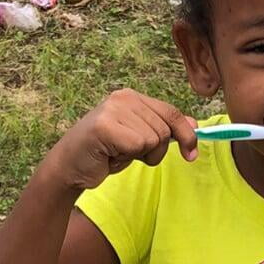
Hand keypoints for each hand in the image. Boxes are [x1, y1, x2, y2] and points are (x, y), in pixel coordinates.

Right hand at [46, 89, 197, 191]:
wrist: (69, 167)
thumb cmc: (104, 154)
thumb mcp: (139, 140)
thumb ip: (164, 129)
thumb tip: (195, 124)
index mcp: (132, 97)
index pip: (171, 112)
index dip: (186, 134)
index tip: (191, 154)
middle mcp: (124, 98)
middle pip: (165, 129)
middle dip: (153, 151)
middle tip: (128, 153)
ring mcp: (113, 109)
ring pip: (153, 138)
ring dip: (139, 155)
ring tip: (117, 153)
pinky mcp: (105, 125)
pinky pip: (138, 145)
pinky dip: (127, 157)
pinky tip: (110, 155)